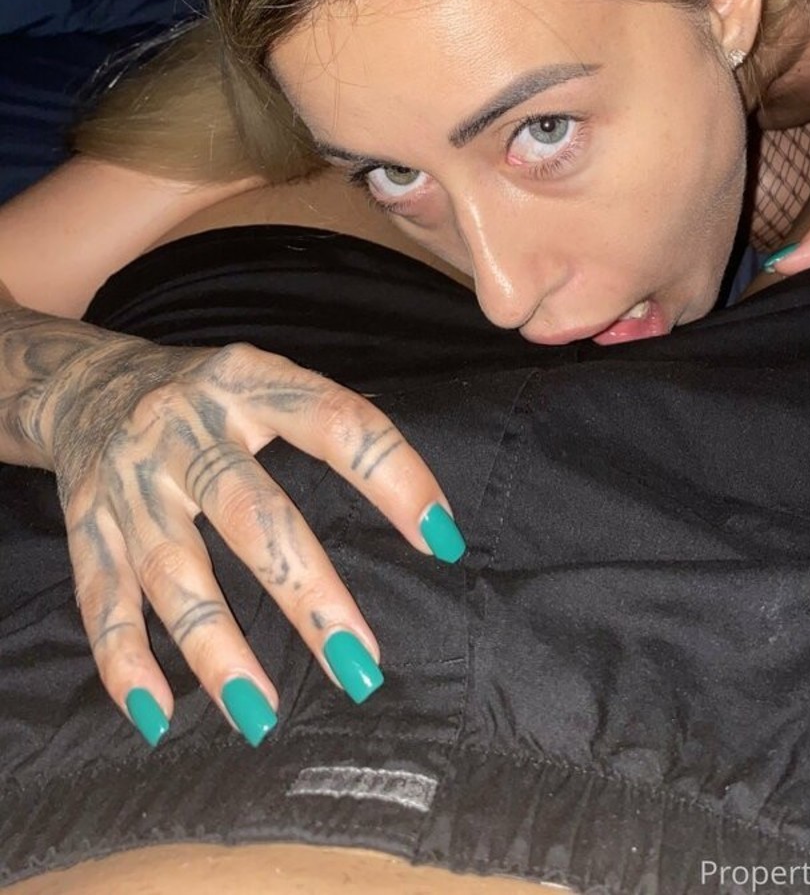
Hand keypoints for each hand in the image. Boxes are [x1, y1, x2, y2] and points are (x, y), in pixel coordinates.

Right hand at [13, 320, 464, 746]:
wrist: (82, 383)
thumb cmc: (206, 395)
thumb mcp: (262, 377)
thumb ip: (323, 419)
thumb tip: (413, 489)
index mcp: (248, 381)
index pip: (336, 423)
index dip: (393, 477)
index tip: (444, 540)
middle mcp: (186, 428)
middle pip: (252, 516)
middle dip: (308, 596)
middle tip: (362, 664)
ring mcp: (131, 481)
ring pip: (175, 572)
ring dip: (219, 650)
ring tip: (263, 716)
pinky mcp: (87, 526)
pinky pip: (102, 602)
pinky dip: (127, 663)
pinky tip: (159, 716)